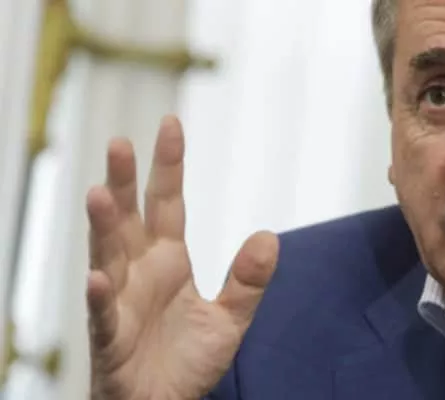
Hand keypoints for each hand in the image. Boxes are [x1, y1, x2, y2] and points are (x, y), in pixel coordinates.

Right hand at [86, 116, 278, 399]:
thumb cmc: (188, 363)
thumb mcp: (230, 320)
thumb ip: (248, 280)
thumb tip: (270, 236)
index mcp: (169, 262)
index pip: (167, 203)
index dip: (168, 166)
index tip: (171, 124)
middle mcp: (140, 274)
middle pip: (129, 220)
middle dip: (123, 182)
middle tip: (119, 143)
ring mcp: (121, 303)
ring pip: (107, 257)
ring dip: (103, 228)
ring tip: (99, 194)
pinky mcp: (112, 340)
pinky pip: (103, 316)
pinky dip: (98, 297)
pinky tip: (97, 278)